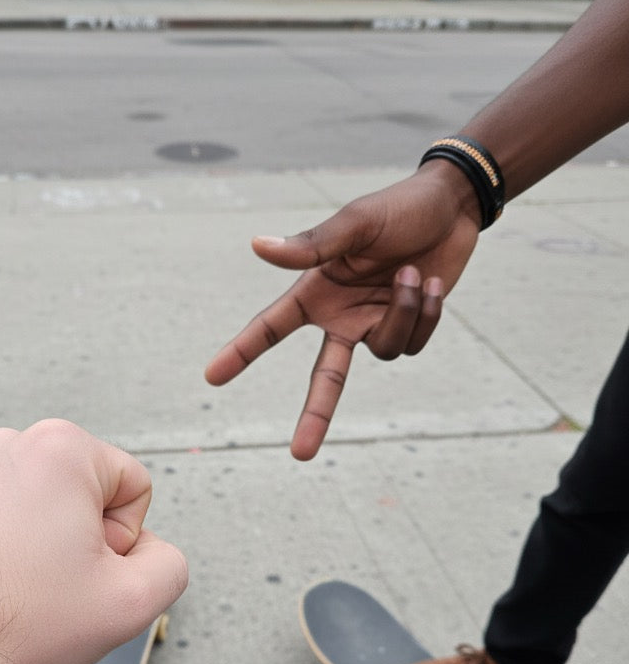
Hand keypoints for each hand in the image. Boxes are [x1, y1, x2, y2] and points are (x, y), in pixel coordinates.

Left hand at [0, 420, 187, 663]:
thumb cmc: (20, 624)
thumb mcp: (132, 604)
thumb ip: (169, 565)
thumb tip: (148, 553)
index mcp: (61, 448)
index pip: (133, 488)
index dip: (125, 542)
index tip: (86, 573)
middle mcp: (10, 443)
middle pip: (88, 494)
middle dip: (84, 542)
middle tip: (56, 587)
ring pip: (44, 509)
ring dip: (46, 547)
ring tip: (20, 590)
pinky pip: (2, 519)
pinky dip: (6, 551)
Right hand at [205, 165, 480, 459]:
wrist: (450, 208)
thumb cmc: (396, 208)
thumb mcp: (355, 224)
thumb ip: (310, 244)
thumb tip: (257, 245)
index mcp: (317, 292)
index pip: (270, 328)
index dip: (240, 353)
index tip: (212, 377)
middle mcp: (341, 316)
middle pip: (324, 379)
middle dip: (314, 417)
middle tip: (300, 455)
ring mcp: (374, 325)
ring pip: (386, 350)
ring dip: (405, 311)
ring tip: (414, 272)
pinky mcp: (407, 328)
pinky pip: (413, 342)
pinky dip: (427, 313)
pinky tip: (432, 283)